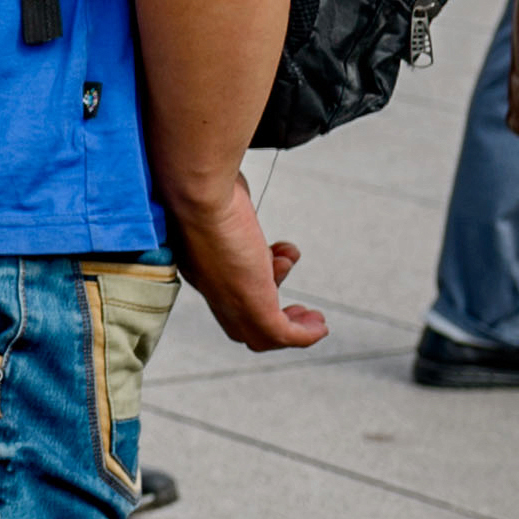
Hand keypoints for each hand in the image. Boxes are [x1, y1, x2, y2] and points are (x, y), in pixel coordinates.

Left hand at [167, 178, 325, 353]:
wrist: (199, 192)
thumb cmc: (205, 182)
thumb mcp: (219, 196)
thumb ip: (229, 201)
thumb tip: (235, 187)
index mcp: (199, 261)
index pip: (225, 288)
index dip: (255, 280)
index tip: (275, 260)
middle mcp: (210, 284)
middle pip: (239, 318)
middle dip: (271, 312)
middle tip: (295, 307)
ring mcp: (229, 299)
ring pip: (258, 333)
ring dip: (291, 328)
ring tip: (312, 316)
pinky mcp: (252, 306)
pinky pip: (280, 335)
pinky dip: (303, 336)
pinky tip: (320, 326)